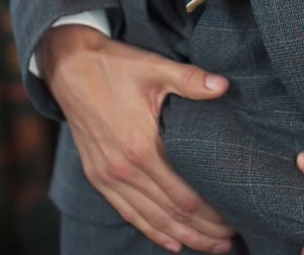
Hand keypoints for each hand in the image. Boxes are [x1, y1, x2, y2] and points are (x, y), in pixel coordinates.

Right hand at [38, 25, 233, 253]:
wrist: (68, 67)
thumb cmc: (115, 67)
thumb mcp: (155, 68)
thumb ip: (190, 80)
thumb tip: (224, 85)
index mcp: (141, 147)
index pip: (184, 195)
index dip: (211, 214)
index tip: (235, 220)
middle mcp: (124, 169)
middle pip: (170, 214)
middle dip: (203, 232)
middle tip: (230, 242)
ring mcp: (108, 176)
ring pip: (150, 218)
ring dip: (182, 236)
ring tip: (210, 247)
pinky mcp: (98, 176)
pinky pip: (127, 211)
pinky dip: (150, 229)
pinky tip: (172, 242)